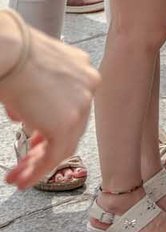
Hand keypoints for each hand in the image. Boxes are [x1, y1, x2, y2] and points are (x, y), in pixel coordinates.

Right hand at [1, 17, 99, 189]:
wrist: (11, 51)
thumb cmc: (14, 55)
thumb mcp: (31, 73)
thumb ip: (34, 97)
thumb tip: (23, 118)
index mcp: (83, 69)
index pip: (73, 106)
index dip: (53, 127)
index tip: (35, 142)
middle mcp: (89, 85)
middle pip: (72, 126)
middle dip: (45, 149)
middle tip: (25, 166)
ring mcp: (81, 104)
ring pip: (65, 144)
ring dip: (39, 165)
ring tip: (18, 178)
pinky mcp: (67, 122)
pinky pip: (56, 154)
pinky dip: (39, 170)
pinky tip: (23, 180)